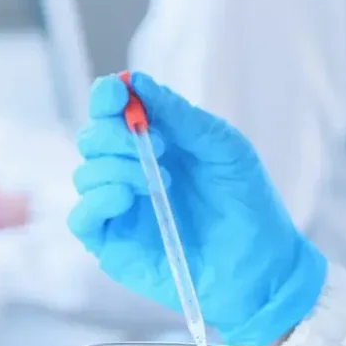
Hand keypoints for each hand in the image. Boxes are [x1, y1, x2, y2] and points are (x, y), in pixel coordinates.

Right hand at [69, 72, 325, 345]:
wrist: (262, 264)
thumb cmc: (247, 201)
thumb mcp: (222, 147)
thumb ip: (180, 115)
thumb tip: (136, 81)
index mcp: (153, 141)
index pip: (111, 111)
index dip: (107, 97)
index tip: (117, 92)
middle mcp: (128, 171)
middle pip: (91, 138)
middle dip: (115, 134)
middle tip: (159, 144)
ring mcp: (119, 209)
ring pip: (85, 174)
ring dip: (116, 166)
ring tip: (159, 180)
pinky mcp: (112, 245)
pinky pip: (82, 218)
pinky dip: (99, 200)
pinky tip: (127, 197)